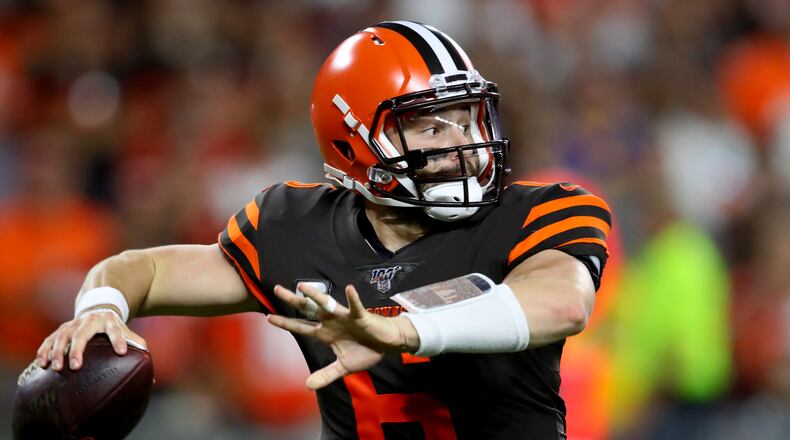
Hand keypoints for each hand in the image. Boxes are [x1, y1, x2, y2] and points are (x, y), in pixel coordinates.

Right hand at [37, 308, 146, 371]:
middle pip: (82, 333)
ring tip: (56, 368)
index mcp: (110, 321)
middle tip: (75, 367)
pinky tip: (41, 364)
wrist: (99, 308)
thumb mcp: (128, 333)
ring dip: (57, 351)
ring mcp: (73, 324)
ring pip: (63, 335)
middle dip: (77, 350)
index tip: (122, 352)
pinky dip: (44, 350)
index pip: (116, 330)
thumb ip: (139, 350)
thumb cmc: (116, 328)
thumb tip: (152, 381)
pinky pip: (50, 339)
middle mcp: (90, 320)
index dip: (119, 339)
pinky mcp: (61, 329)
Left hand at [267, 283, 419, 389]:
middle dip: (293, 301)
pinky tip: (349, 289)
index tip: (268, 317)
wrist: (387, 344)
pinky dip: (353, 299)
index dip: (286, 323)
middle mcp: (331, 322)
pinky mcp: (361, 316)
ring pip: (327, 304)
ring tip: (302, 286)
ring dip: (315, 295)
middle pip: (308, 310)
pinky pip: (356, 306)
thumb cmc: (366, 351)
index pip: (301, 327)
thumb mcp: (343, 367)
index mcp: (326, 333)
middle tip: (277, 289)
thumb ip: (326, 375)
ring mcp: (345, 317)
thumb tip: (307, 386)